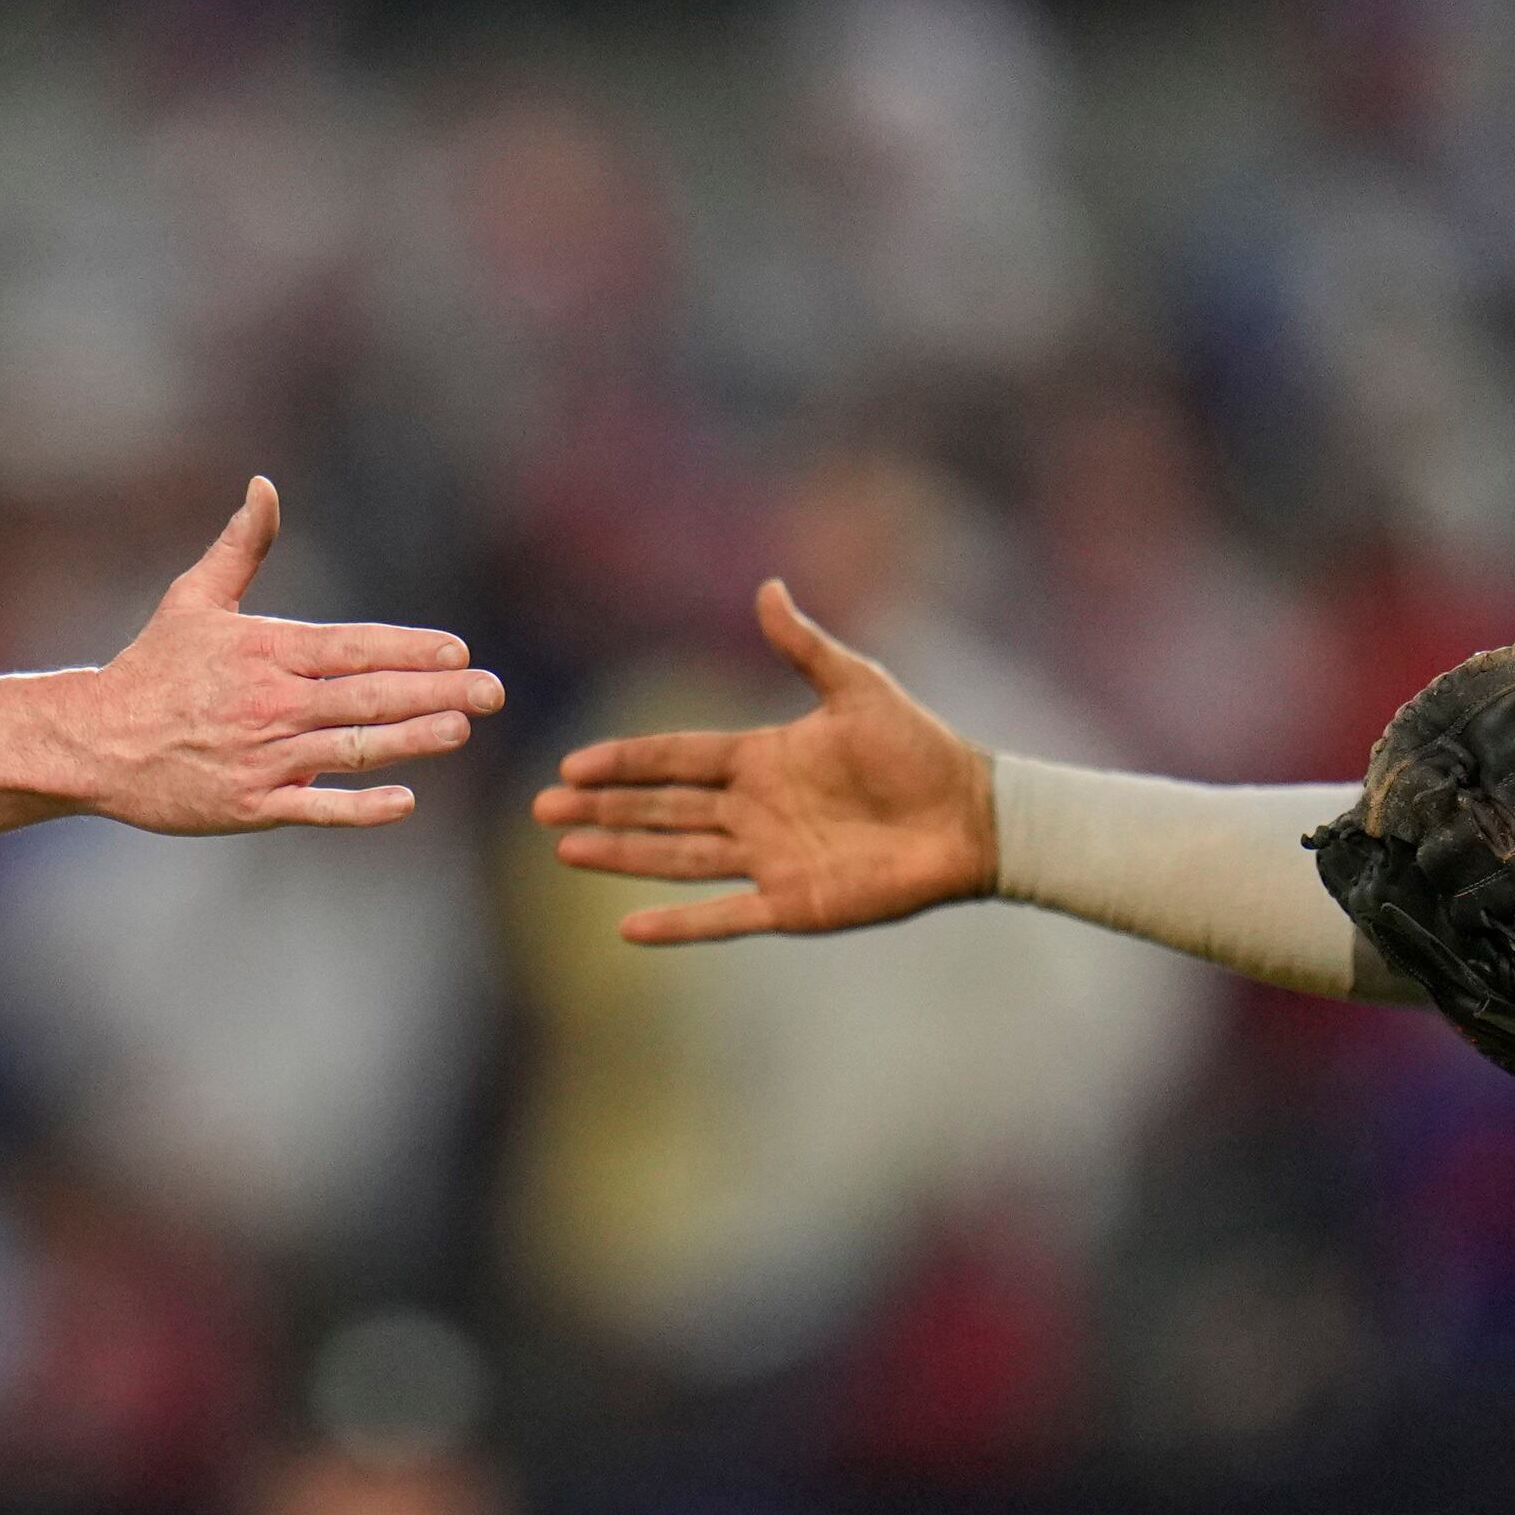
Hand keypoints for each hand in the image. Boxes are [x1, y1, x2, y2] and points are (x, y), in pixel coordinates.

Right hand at [66, 479, 504, 833]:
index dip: (408, 649)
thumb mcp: (193, 598)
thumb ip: (243, 546)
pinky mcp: (251, 806)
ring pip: (353, 751)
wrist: (94, 742)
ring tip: (460, 730)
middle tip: (493, 692)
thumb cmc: (152, 668)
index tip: (459, 650)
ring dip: (412, 741)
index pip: (353, 648)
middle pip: (368, 698)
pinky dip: (362, 808)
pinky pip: (318, 809)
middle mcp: (271, 704)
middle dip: (437, 693)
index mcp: (265, 652)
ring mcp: (263, 759)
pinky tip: (405, 801)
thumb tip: (265, 484)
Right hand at [531, 579, 995, 943]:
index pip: (675, 759)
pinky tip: (629, 928)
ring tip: (566, 852)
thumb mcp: (858, 686)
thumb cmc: (920, 748)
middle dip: (602, 809)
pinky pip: (723, 916)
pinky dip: (678, 924)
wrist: (972, 817)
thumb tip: (766, 587)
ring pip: (676, 856)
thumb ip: (804, 647)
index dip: (624, 760)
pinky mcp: (792, 905)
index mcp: (762, 757)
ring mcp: (768, 859)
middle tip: (542, 811)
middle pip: (661, 808)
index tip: (571, 765)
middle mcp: (754, 809)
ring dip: (621, 855)